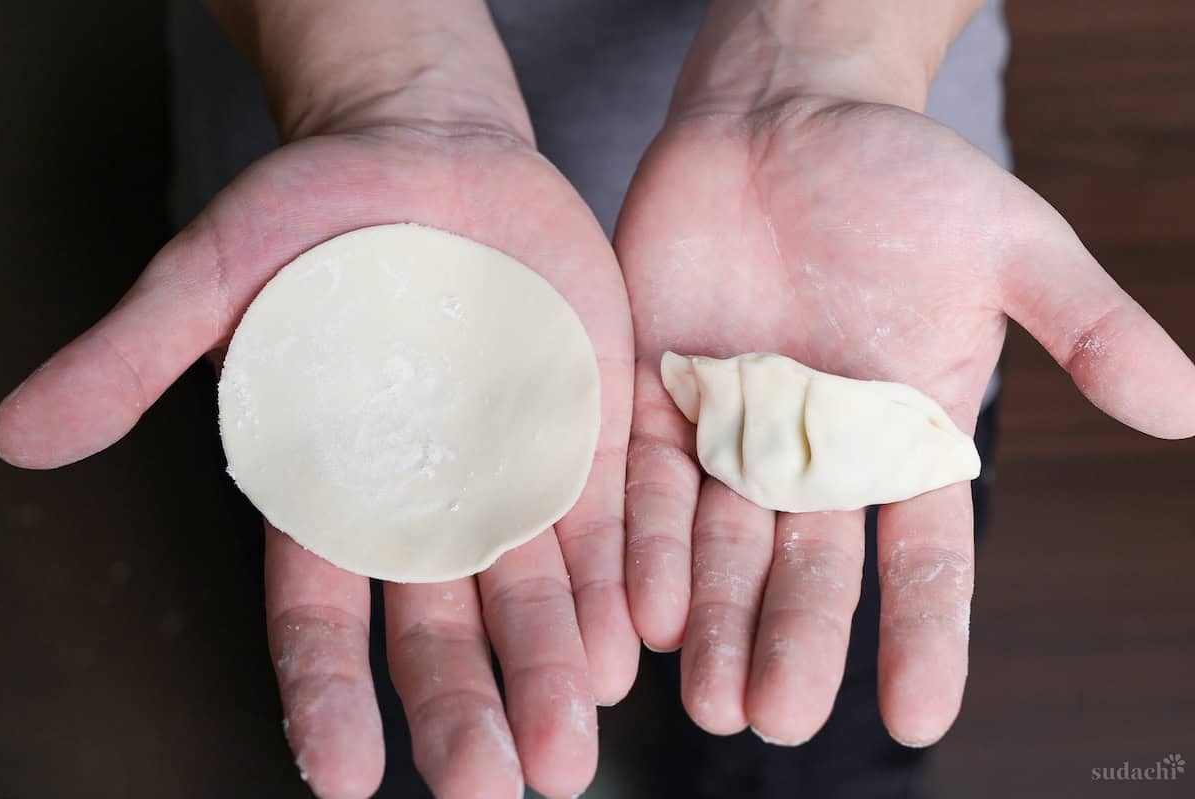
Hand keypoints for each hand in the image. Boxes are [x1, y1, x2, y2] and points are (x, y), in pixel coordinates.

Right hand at [0, 119, 634, 796]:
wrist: (433, 150)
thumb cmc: (314, 212)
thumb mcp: (216, 273)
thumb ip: (138, 355)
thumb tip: (19, 435)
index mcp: (334, 486)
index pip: (321, 613)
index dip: (328, 693)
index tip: (349, 777)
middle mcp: (428, 500)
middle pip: (442, 628)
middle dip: (466, 708)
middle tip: (495, 787)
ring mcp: (514, 471)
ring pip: (535, 592)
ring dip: (555, 668)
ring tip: (572, 745)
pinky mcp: (585, 430)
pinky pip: (608, 518)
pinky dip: (619, 580)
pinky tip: (632, 641)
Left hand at [617, 96, 1194, 746]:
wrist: (780, 117)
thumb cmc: (902, 176)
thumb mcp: (1008, 243)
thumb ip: (1083, 324)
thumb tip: (1186, 406)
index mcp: (906, 441)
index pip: (924, 561)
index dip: (925, 640)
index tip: (919, 719)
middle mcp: (817, 458)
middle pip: (809, 573)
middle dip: (795, 646)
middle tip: (779, 720)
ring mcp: (732, 435)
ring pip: (722, 550)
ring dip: (715, 624)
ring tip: (707, 701)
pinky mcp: (658, 400)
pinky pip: (648, 486)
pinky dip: (647, 545)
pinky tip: (645, 610)